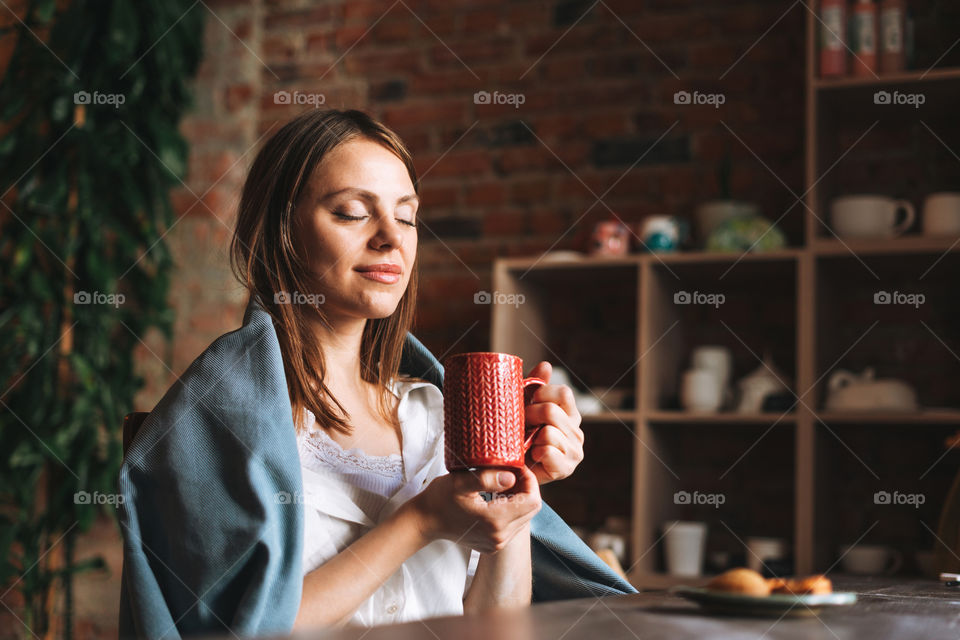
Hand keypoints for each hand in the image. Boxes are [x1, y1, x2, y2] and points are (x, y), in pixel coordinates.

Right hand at [407, 465, 540, 553]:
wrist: (424, 521)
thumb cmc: (439, 498)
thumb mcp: (460, 482)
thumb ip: (487, 479)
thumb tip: (512, 477)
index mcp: (495, 520)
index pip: (532, 500)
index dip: (530, 481)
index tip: (517, 467)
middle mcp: (500, 536)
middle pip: (532, 510)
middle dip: (526, 488)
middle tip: (511, 473)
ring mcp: (497, 543)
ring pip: (524, 518)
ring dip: (519, 499)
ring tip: (504, 484)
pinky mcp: (493, 545)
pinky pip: (513, 526)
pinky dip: (511, 510)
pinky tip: (497, 498)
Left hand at [524, 361, 584, 484]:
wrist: (514, 470)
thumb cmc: (519, 436)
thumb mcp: (525, 408)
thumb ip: (535, 386)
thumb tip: (546, 365)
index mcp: (570, 413)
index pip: (563, 393)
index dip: (542, 393)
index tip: (528, 401)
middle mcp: (577, 431)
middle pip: (552, 411)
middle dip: (530, 416)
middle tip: (520, 424)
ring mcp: (574, 451)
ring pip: (549, 432)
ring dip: (531, 437)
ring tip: (526, 443)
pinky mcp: (566, 468)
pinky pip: (549, 452)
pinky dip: (536, 453)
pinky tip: (533, 456)